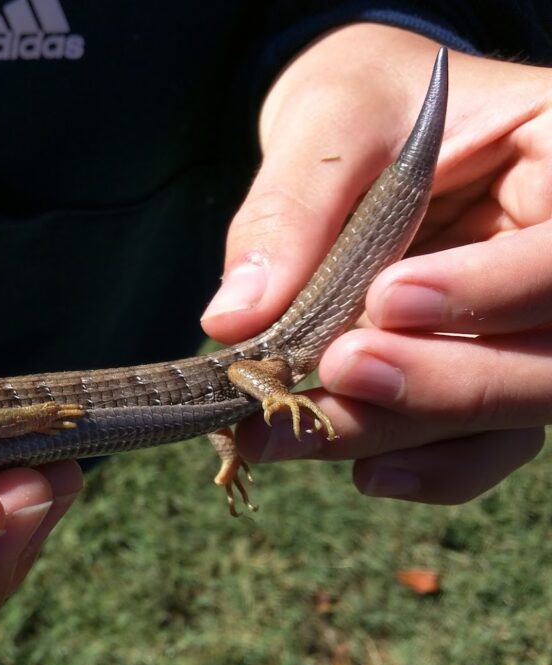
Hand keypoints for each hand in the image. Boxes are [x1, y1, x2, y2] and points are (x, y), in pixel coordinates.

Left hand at [203, 23, 551, 503]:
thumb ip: (291, 213)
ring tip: (290, 432)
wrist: (360, 134)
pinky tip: (358, 466)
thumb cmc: (362, 105)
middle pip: (551, 353)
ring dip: (401, 432)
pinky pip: (483, 442)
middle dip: (442, 382)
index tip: (384, 300)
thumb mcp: (328, 125)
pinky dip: (426, 465)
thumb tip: (237, 321)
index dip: (493, 288)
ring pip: (509, 410)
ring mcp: (529, 323)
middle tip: (335, 375)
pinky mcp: (483, 369)